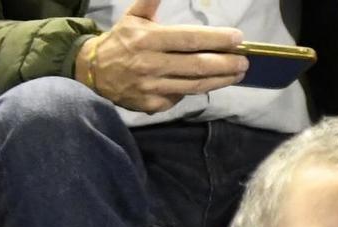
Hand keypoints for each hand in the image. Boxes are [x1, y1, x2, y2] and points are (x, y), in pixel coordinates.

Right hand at [76, 0, 247, 114]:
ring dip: (221, 80)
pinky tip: (212, 83)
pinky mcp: (152, 105)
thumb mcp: (133, 17)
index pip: (189, 39)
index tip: (237, 39)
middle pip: (198, 65)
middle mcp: (151, 63)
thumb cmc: (120, 41)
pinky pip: (181, 97)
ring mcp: (152, 87)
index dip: (216, 39)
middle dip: (226, 63)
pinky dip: (197, 90)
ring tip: (237, 73)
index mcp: (148, 39)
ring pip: (195, 85)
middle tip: (245, 61)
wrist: (93, 72)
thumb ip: (151, 2)